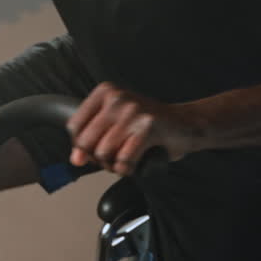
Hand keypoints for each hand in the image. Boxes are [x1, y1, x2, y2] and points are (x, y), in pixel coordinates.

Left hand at [66, 82, 198, 175]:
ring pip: (104, 152)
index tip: (93, 151)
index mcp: (105, 92)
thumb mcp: (116, 124)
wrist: (186, 124)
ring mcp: (132, 111)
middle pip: (86, 142)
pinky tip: (136, 163)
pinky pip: (124, 159)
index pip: (74, 126)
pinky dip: (127, 169)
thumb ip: (93, 139)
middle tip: (113, 159)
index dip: (81, 146)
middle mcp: (116, 98)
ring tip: (126, 160)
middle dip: (97, 159)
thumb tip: (75, 159)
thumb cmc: (149, 126)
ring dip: (113, 165)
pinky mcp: (148, 126)